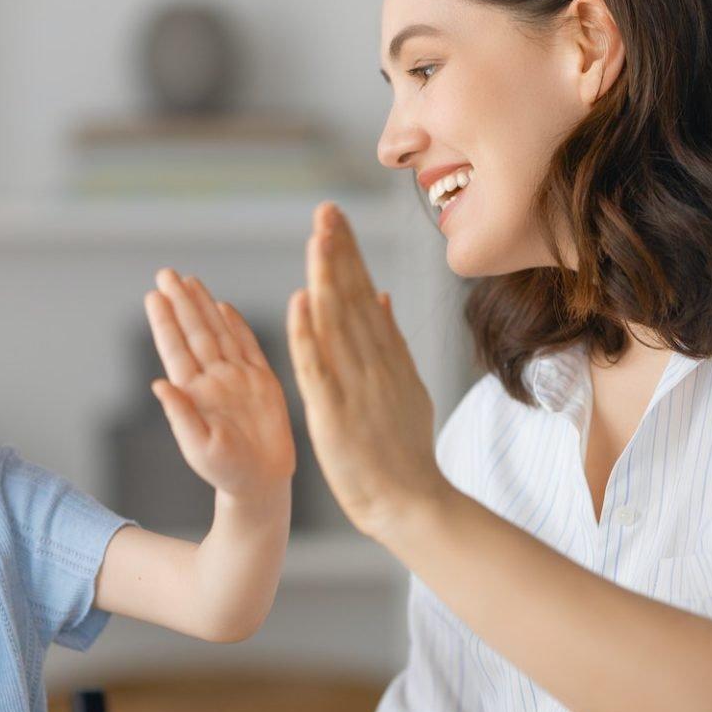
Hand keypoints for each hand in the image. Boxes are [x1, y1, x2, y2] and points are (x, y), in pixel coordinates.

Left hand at [145, 269, 295, 504]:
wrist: (260, 484)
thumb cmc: (226, 472)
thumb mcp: (198, 448)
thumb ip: (180, 414)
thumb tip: (157, 384)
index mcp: (195, 393)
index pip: (177, 349)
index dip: (165, 322)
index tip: (153, 295)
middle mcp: (214, 380)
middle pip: (195, 332)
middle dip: (180, 302)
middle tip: (165, 273)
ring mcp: (238, 379)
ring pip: (218, 333)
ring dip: (202, 306)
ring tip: (189, 280)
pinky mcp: (262, 382)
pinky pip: (248, 346)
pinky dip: (236, 325)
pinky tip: (223, 307)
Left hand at [287, 202, 451, 542]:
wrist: (412, 503)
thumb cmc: (403, 450)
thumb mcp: (405, 385)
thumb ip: (391, 340)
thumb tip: (382, 294)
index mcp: (387, 357)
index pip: (363, 295)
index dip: (348, 255)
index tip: (334, 219)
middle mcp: (373, 364)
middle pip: (352, 298)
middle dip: (338, 250)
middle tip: (325, 208)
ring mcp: (356, 386)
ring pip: (337, 322)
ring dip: (325, 276)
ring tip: (317, 236)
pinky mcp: (335, 413)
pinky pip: (319, 367)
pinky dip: (308, 334)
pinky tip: (300, 301)